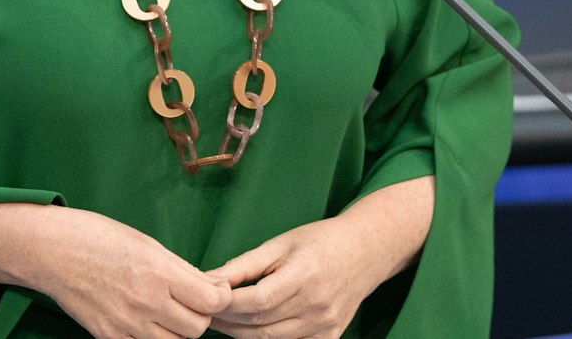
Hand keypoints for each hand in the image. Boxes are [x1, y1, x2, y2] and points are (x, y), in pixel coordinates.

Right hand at [27, 208, 231, 338]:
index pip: (212, 301)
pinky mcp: (108, 337)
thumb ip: (181, 269)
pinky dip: (151, 337)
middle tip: (191, 301)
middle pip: (197, 329)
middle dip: (200, 315)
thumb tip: (212, 286)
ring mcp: (126, 325)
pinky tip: (145, 320)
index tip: (215, 289)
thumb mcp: (147, 243)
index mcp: (158, 273)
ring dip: (177, 330)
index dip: (220, 296)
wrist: (52, 251)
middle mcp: (145, 302)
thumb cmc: (98, 237)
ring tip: (168, 311)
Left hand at [203, 217, 391, 338]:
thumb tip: (208, 280)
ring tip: (222, 320)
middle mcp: (318, 305)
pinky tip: (249, 329)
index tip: (206, 299)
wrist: (366, 251)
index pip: (258, 300)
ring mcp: (326, 325)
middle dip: (228, 321)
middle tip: (205, 313)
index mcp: (305, 276)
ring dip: (241, 334)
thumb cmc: (319, 241)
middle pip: (261, 324)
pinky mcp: (330, 337)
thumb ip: (244, 265)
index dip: (227, 304)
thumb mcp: (281, 244)